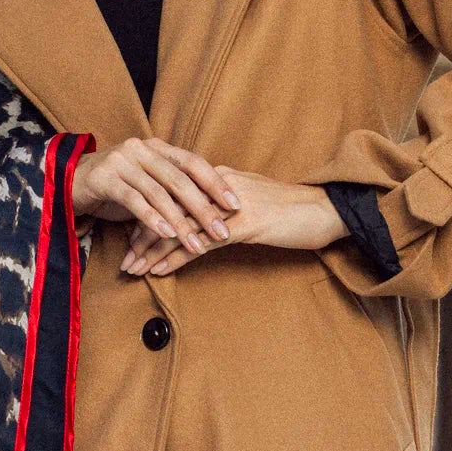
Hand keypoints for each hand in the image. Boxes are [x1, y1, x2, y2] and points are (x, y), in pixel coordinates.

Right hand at [73, 137, 239, 256]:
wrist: (69, 182)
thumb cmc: (116, 188)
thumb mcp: (147, 186)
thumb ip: (173, 192)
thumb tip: (211, 210)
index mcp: (157, 147)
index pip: (193, 162)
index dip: (215, 183)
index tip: (236, 205)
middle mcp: (142, 149)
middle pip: (180, 179)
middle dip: (204, 208)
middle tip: (222, 231)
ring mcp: (122, 161)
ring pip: (159, 192)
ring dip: (180, 221)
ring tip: (196, 243)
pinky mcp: (105, 178)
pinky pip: (134, 200)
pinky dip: (152, 218)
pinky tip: (166, 234)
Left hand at [121, 171, 341, 275]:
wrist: (328, 210)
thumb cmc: (296, 211)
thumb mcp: (255, 203)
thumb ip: (228, 208)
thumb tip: (207, 222)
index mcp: (219, 179)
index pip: (172, 196)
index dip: (149, 218)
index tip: (132, 238)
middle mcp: (217, 188)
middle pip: (167, 210)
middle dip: (140, 236)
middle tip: (123, 259)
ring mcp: (228, 206)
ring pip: (177, 227)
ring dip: (150, 251)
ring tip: (132, 269)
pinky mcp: (240, 226)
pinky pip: (197, 244)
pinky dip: (173, 258)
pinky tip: (157, 271)